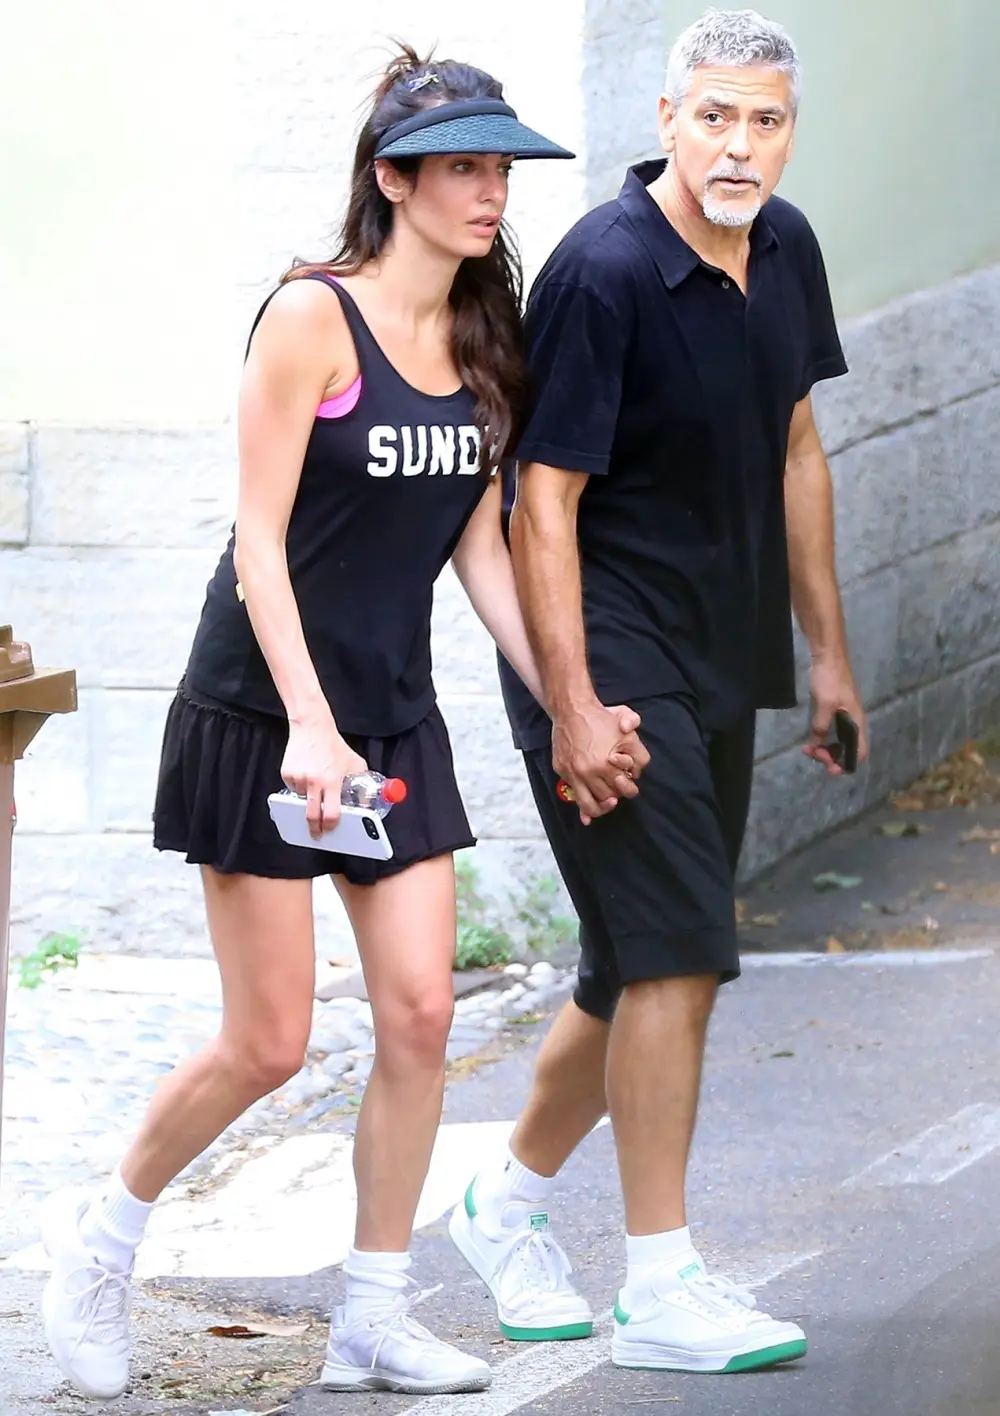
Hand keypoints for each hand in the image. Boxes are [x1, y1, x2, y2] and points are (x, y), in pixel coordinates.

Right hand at [281, 714, 367, 837]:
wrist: (312, 727)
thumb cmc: (334, 746)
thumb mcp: (356, 764)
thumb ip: (361, 784)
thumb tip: (364, 803)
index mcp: (332, 781)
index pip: (331, 814)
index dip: (330, 827)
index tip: (329, 831)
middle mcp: (314, 782)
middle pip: (312, 816)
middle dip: (314, 829)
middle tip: (316, 834)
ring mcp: (298, 778)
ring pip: (302, 801)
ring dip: (309, 799)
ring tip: (316, 783)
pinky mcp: (287, 774)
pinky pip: (293, 789)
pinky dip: (300, 787)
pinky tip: (307, 774)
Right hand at [553, 701, 645, 822]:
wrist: (571, 709)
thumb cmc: (601, 717)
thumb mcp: (628, 729)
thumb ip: (638, 749)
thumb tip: (635, 770)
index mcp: (605, 764)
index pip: (624, 789)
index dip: (629, 788)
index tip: (628, 783)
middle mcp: (587, 772)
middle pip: (608, 798)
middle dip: (615, 796)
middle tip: (617, 792)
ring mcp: (572, 773)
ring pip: (589, 805)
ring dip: (600, 807)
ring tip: (606, 803)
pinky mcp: (562, 770)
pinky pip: (572, 796)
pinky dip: (581, 809)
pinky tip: (586, 818)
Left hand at [803, 659, 868, 776]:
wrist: (828, 657)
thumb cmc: (830, 679)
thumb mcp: (825, 704)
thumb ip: (821, 725)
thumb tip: (816, 744)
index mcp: (856, 723)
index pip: (859, 753)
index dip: (845, 763)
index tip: (827, 765)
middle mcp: (853, 723)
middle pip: (847, 750)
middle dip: (830, 757)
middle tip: (812, 753)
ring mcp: (842, 717)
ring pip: (837, 742)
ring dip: (824, 749)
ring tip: (807, 749)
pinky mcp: (832, 712)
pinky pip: (829, 732)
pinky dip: (820, 739)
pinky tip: (809, 740)